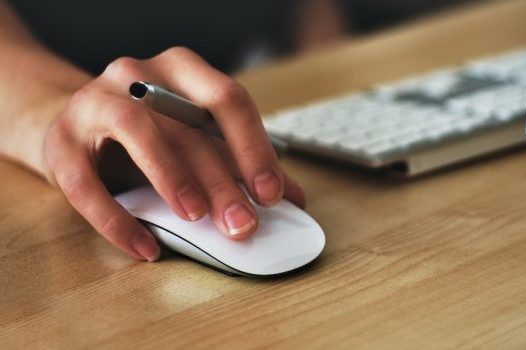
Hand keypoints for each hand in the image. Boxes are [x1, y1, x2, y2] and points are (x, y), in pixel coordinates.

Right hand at [44, 47, 304, 260]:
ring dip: (172, 177)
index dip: (253, 147)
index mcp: (182, 70)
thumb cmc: (150, 135)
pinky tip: (145, 248)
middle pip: (188, 126)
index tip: (272, 193)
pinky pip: (85, 183)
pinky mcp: (59, 142)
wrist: (74, 127)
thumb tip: (294, 199)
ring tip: (196, 218)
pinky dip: (117, 220)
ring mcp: (94, 102)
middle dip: (221, 180)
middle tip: (243, 224)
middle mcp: (138, 75)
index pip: (228, 99)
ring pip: (137, 132)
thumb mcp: (197, 140)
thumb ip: (240, 163)